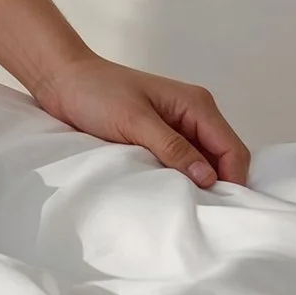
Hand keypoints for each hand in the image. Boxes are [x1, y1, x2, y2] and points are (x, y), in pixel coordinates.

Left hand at [31, 54, 250, 189]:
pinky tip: (171, 194)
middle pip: (222, 158)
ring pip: (202, 163)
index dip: (233, 179)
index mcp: (196, 104)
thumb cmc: (96, 92)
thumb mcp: (134, 120)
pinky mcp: (159, 137)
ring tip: (188, 207)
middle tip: (205, 214)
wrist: (62, 80)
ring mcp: (177, 127)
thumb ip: (172, 147)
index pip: (231, 148)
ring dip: (197, 183)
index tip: (222, 209)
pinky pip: (181, 162)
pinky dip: (179, 177)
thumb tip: (208, 178)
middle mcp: (193, 115)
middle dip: (218, 184)